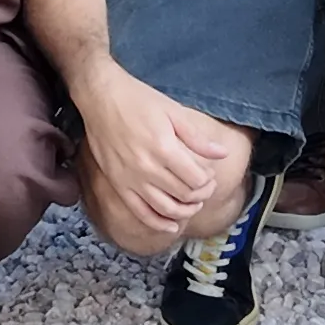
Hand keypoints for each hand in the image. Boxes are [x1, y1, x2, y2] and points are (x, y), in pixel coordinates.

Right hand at [70, 65, 235, 237]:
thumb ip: (197, 137)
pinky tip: (171, 226)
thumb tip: (223, 153)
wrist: (100, 97)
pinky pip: (140, 212)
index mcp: (164, 148)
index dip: (208, 181)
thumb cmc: (138, 100)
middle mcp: (148, 168)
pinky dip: (158, 223)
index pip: (196, 179)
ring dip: (185, 211)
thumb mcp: (172, 111)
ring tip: (193, 205)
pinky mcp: (118, 184)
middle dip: (201, 195)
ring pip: (165, 208)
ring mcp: (131, 178)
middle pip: (184, 195)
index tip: (209, 175)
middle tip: (205, 188)